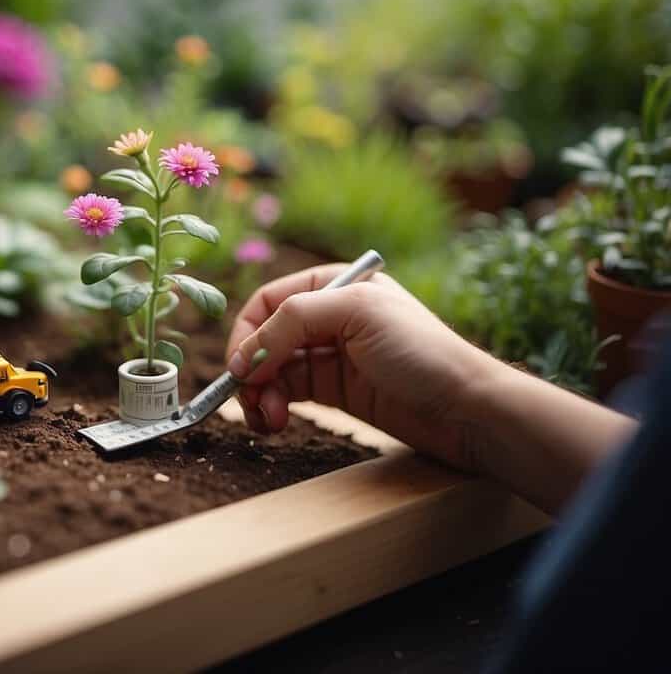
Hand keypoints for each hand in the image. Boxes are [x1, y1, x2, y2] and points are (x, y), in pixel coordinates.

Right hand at [225, 264, 504, 472]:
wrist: (467, 409)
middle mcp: (329, 317)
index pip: (268, 302)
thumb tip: (243, 357)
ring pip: (272, 370)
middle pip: (265, 338)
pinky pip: (288, 393)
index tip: (241, 370)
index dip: (248, 335)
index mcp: (334, 285)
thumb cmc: (422, 351)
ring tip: (269, 420)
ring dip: (260, 394)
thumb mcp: (356, 313)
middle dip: (252, 370)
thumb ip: (293, 322)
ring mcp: (331, 355)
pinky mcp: (336, 390)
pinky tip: (275, 422)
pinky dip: (273, 406)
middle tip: (252, 402)